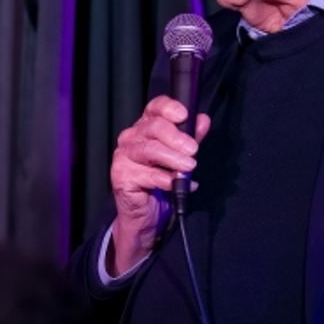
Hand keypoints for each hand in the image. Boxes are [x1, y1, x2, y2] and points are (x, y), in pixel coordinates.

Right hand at [108, 96, 209, 275]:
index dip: (168, 108)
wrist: (145, 215)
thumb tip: (202, 121)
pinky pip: (146, 175)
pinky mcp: (121, 176)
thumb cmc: (160, 182)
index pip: (155, 108)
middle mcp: (131, 138)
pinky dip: (166, 180)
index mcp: (145, 128)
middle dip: (177, 138)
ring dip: (173, 158)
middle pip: (154, 127)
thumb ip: (191, 138)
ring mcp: (124, 157)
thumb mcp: (180, 157)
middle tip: (193, 150)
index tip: (184, 115)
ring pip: (149, 150)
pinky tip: (179, 185)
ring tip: (189, 167)